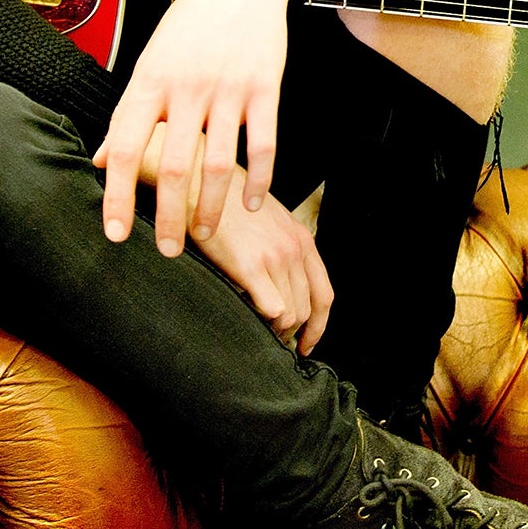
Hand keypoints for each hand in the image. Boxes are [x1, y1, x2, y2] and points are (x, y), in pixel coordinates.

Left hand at [94, 0, 295, 254]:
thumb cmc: (189, 26)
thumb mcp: (148, 62)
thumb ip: (128, 113)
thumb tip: (99, 158)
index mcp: (149, 82)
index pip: (124, 148)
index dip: (116, 195)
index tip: (115, 233)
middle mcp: (185, 88)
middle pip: (173, 166)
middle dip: (168, 217)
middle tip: (167, 250)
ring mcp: (227, 89)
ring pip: (219, 163)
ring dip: (212, 207)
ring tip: (205, 234)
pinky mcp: (264, 88)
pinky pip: (263, 145)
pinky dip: (260, 182)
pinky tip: (252, 206)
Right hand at [191, 186, 333, 352]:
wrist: (203, 185)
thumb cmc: (229, 204)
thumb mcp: (269, 221)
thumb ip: (282, 248)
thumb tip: (282, 283)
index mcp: (302, 239)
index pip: (324, 294)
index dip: (319, 325)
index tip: (308, 342)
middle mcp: (295, 249)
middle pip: (308, 308)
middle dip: (294, 333)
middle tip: (276, 343)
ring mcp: (276, 257)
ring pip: (291, 313)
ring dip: (277, 330)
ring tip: (260, 333)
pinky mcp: (252, 266)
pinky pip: (273, 309)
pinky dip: (265, 322)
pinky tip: (250, 320)